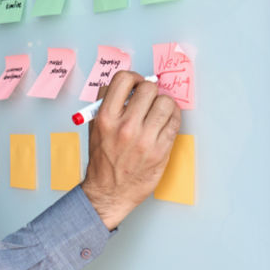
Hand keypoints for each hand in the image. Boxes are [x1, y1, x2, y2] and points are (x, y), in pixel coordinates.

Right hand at [80, 71, 180, 229]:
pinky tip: (165, 121)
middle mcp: (125, 127)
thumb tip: (128, 85)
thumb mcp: (94, 128)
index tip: (136, 85)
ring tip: (159, 110)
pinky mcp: (161, 151)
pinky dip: (172, 117)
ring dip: (164, 103)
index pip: (123, 79)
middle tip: (149, 99)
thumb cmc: (103, 160)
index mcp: (105, 118)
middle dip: (150, 90)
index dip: (133, 78)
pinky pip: (175, 122)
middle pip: (149, 88)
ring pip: (166, 103)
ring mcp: (145, 139)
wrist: (109, 192)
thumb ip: (107, 104)